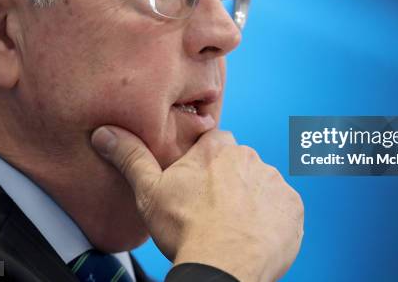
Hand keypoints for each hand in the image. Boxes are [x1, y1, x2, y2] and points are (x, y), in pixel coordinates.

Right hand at [91, 126, 303, 281]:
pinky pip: (283, 208)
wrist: (222, 265)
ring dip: (252, 200)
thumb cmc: (185, 229)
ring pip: (261, 186)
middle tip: (213, 210)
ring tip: (233, 226)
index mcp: (217, 148)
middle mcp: (250, 158)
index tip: (198, 184)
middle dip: (229, 182)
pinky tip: (255, 235)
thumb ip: (131, 157)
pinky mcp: (293, 207)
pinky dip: (272, 219)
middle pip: (239, 165)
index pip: (214, 144)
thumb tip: (104, 132)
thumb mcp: (149, 191)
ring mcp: (274, 182)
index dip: (205, 164)